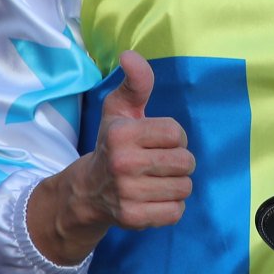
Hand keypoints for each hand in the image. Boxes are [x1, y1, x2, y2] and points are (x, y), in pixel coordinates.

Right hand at [28, 53, 193, 264]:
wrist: (88, 191)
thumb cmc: (113, 144)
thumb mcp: (120, 110)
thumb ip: (135, 82)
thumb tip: (130, 54)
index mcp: (121, 134)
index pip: (177, 133)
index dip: (173, 138)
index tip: (156, 142)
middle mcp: (122, 164)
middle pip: (185, 162)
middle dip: (178, 162)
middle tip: (158, 164)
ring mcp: (126, 194)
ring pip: (184, 187)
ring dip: (176, 185)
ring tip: (156, 181)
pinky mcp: (133, 218)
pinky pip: (176, 212)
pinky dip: (171, 207)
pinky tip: (155, 199)